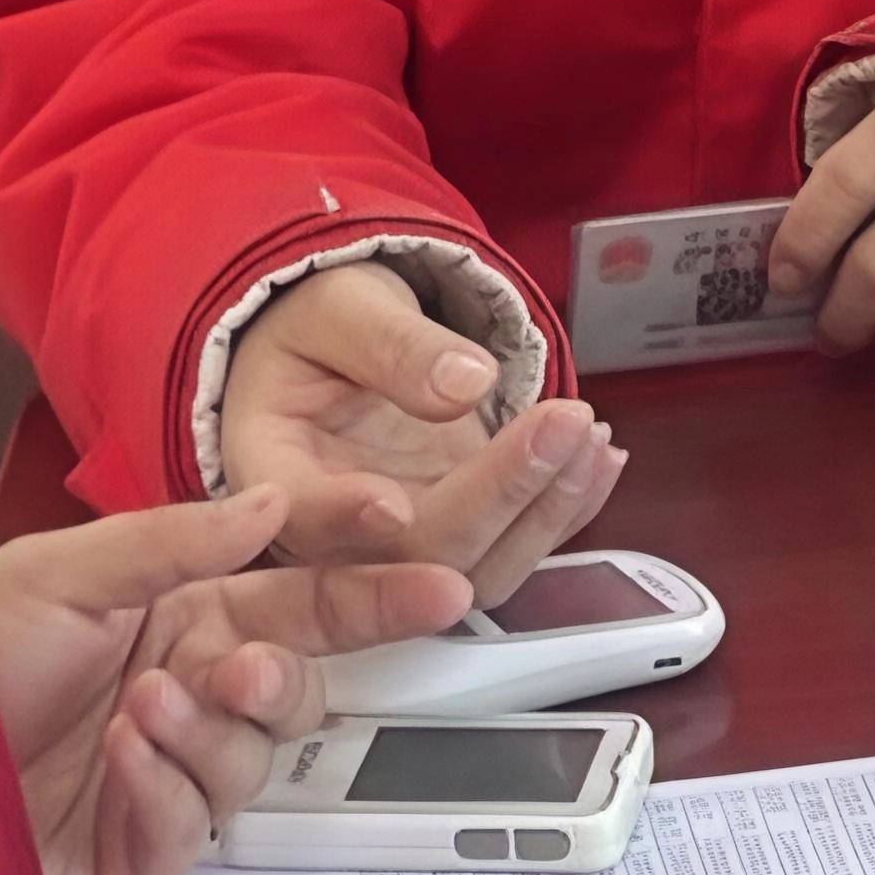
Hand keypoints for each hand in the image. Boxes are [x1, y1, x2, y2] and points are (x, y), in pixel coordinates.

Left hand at [0, 488, 469, 874]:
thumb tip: (271, 504)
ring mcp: (175, 776)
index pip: (301, 591)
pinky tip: (119, 759)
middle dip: (285, 675)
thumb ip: (175, 540)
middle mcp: (192, 690)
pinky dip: (163, 787)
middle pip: (296, 684)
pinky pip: (198, 824)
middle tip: (247, 668)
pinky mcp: (152, 853)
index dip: (368, 577)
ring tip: (139, 710)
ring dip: (203, 731)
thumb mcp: (64, 570)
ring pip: (253, 759)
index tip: (425, 561)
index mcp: (183, 613)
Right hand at [219, 258, 624, 605]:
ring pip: (475, 566)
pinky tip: (601, 458)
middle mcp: (333, 534)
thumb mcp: (338, 308)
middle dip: (498, 494)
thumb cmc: (318, 327)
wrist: (335, 347)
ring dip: (546, 509)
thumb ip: (390, 344)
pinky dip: (564, 509)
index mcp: (273, 474)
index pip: (302, 515)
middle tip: (565, 422)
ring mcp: (401, 545)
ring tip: (592, 435)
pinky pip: (512, 545)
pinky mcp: (454, 535)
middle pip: (412, 550)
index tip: (391, 502)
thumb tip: (464, 386)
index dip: (346, 518)